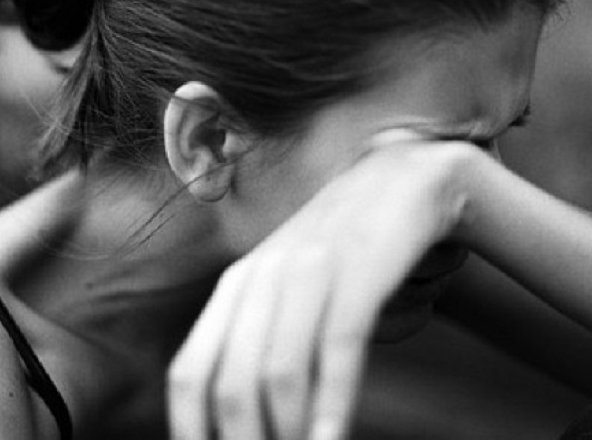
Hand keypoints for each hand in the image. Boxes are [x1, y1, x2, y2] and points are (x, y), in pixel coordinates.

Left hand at [168, 132, 475, 439]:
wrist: (401, 177)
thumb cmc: (341, 247)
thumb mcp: (286, 285)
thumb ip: (257, 335)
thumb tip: (241, 412)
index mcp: (236, 286)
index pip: (190, 374)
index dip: (192, 434)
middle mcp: (263, 276)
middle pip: (230, 382)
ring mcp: (310, 269)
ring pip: (279, 371)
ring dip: (288, 435)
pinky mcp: (359, 269)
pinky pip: (338, 347)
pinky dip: (333, 404)